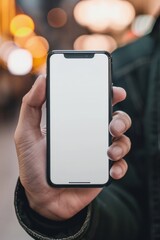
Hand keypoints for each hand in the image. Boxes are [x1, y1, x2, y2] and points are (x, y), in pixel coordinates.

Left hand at [14, 75, 130, 220]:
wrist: (41, 197)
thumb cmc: (33, 163)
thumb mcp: (25, 132)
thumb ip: (31, 105)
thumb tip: (42, 79)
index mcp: (75, 123)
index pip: (95, 104)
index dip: (108, 95)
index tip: (115, 91)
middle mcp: (90, 135)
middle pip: (115, 120)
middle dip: (120, 118)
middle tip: (113, 124)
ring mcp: (98, 153)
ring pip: (122, 140)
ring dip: (122, 143)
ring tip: (111, 151)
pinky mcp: (103, 171)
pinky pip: (120, 165)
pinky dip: (120, 166)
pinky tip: (112, 169)